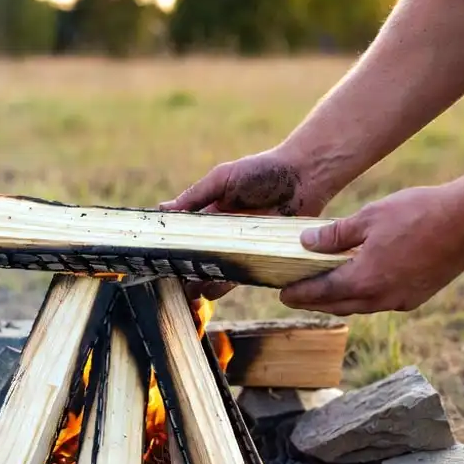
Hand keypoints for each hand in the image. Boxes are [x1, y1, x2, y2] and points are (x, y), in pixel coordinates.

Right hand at [159, 146, 333, 300]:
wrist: (304, 177)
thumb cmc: (262, 171)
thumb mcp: (223, 178)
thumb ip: (195, 195)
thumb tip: (163, 209)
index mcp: (212, 215)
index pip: (187, 236)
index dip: (173, 249)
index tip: (158, 262)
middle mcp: (225, 235)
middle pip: (201, 258)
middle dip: (187, 272)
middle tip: (172, 285)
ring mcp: (244, 248)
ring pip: (219, 270)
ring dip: (204, 282)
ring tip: (191, 293)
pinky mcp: (263, 257)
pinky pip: (244, 275)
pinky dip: (228, 284)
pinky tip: (213, 292)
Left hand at [280, 183, 463, 315]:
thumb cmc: (419, 212)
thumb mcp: (370, 217)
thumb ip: (335, 234)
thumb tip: (306, 242)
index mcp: (364, 280)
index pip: (321, 293)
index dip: (299, 294)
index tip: (282, 294)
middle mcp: (381, 298)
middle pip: (338, 306)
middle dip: (315, 302)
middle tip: (297, 295)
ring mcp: (402, 300)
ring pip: (360, 307)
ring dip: (340, 301)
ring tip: (325, 290)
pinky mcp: (417, 297)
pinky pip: (382, 303)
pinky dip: (365, 296)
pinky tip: (361, 283)